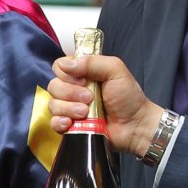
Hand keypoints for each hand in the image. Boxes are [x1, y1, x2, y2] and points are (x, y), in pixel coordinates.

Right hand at [48, 54, 163, 155]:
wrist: (134, 125)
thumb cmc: (128, 97)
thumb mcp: (115, 70)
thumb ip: (92, 62)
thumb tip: (65, 64)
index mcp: (82, 73)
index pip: (60, 66)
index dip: (67, 74)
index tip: (84, 81)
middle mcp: (73, 89)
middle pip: (54, 85)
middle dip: (71, 93)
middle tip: (90, 98)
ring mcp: (70, 108)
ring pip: (53, 104)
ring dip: (69, 108)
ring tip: (86, 113)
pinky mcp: (69, 126)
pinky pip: (53, 122)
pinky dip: (60, 122)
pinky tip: (72, 124)